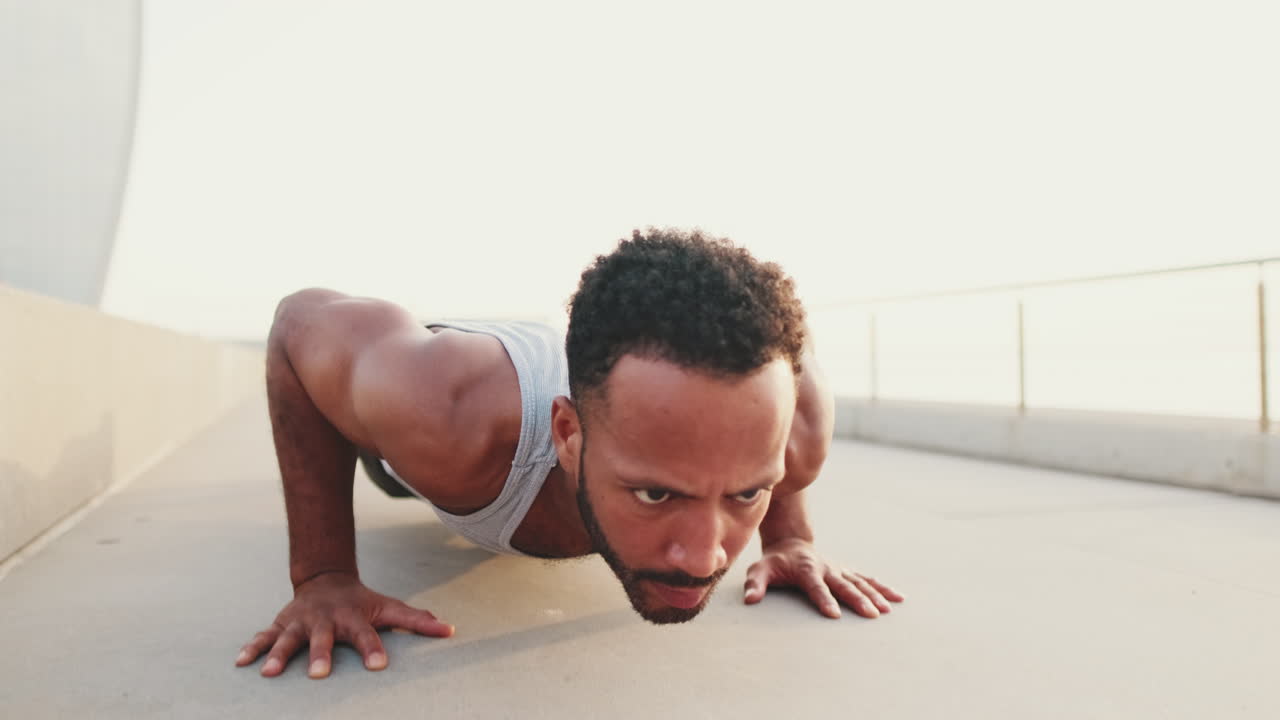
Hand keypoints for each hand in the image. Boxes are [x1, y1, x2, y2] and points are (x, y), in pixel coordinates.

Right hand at [235, 572, 453, 677]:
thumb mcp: (389, 608)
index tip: (380, 666)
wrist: (326, 579)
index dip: (374, 649)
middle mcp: (325, 619)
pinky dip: (252, 648)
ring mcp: (300, 621)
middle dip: (321, 654)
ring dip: (279, 655)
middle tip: (320, 675)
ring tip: (270, 673)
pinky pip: (263, 636)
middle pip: (324, 638)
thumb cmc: (363, 603)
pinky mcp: (280, 624)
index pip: (367, 635)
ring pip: (288, 638)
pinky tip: (241, 663)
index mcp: (353, 617)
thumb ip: (417, 622)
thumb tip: (451, 631)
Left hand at [743, 538, 903, 618]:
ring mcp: (839, 569)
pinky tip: (898, 598)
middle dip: (858, 600)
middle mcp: (826, 567)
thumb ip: (755, 583)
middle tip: (871, 615)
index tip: (834, 615)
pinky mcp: (846, 571)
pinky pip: (867, 579)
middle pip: (844, 585)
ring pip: (860, 582)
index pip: (816, 586)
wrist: (791, 543)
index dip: (824, 599)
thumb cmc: (774, 561)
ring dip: (874, 595)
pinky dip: (882, 588)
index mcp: (806, 568)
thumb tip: (749, 599)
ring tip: (887, 610)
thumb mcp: (760, 569)